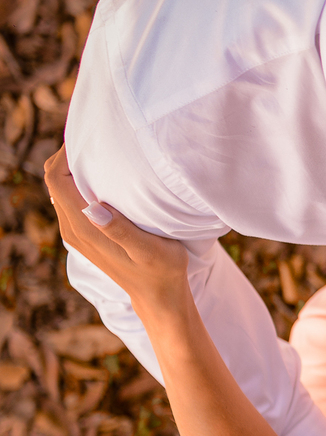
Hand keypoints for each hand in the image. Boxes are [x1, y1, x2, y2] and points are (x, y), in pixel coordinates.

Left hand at [45, 147, 190, 316]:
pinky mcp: (85, 235)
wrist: (158, 297)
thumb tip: (93, 208)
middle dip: (67, 157)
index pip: (56, 181)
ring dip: (73, 169)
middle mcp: (74, 230)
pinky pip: (70, 200)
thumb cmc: (162, 271)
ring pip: (60, 190)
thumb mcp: (149, 250)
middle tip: (95, 139)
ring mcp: (77, 234)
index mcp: (85, 228)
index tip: (89, 138)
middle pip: (53, 181)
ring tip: (99, 153)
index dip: (65, 155)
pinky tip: (102, 177)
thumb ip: (120, 231)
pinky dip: (78, 183)